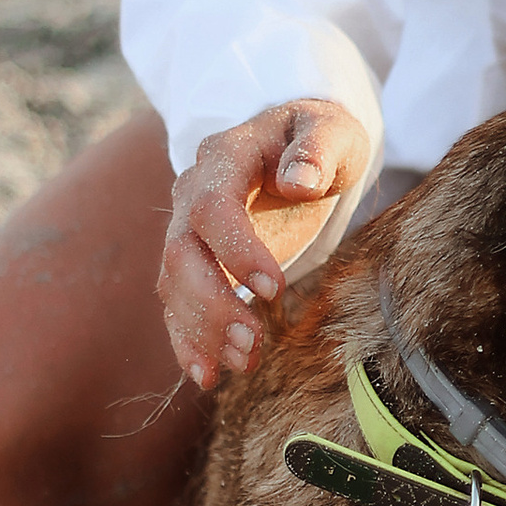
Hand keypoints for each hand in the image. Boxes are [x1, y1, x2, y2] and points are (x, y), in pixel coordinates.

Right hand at [158, 96, 369, 391]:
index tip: (273, 289)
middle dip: (212, 304)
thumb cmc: (317, 139)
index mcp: (224, 157)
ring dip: (203, 330)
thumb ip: (318, 149)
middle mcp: (191, 194)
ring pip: (174, 285)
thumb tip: (300, 179)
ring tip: (244, 363)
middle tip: (252, 343)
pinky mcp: (195, 263)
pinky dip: (189, 341)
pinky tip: (209, 374)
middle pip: (181, 253)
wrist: (292, 147)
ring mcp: (187, 230)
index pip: (213, 206)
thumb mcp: (331, 131)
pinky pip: (178, 304)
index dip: (235, 250)